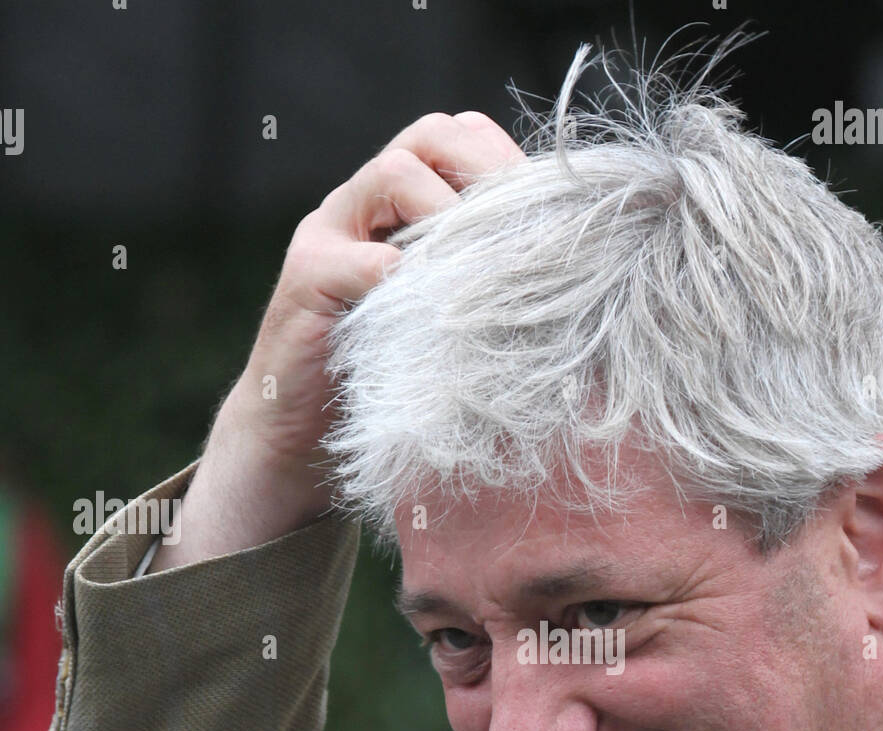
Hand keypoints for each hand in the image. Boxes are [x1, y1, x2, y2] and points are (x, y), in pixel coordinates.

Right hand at [151, 111, 524, 570]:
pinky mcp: (305, 279)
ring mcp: (331, 233)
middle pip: (431, 136)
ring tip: (474, 269)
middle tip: (519, 232)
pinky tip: (425, 313)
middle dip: (486, 172)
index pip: (464, 139)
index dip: (509, 163)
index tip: (551, 213)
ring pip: (395, 174)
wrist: (300, 437)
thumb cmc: (389, 381)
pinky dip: (396, 276)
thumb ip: (485, 289)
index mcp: (406, 205)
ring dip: (447, 214)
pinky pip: (355, 257)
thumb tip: (577, 288)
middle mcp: (367, 204)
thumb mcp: (447, 325)